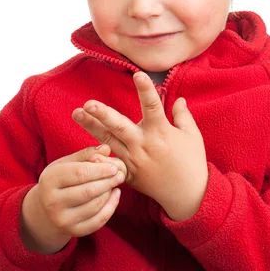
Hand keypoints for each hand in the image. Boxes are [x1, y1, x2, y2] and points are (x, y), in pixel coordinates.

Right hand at [21, 145, 126, 252]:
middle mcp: (52, 202)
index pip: (80, 173)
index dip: (100, 169)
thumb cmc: (60, 180)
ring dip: (109, 193)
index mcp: (50, 180)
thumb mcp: (66, 164)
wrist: (46, 209)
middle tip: (120, 174)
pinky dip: (111, 207)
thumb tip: (106, 149)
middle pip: (88, 191)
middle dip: (108, 181)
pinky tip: (115, 195)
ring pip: (95, 206)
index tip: (114, 166)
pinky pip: (98, 221)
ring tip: (115, 183)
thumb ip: (86, 154)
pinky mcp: (74, 232)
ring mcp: (62, 219)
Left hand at [72, 71, 207, 220]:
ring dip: (91, 127)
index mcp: (161, 132)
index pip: (152, 106)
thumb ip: (183, 116)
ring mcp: (133, 159)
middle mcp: (144, 144)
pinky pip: (109, 163)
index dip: (146, 90)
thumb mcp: (192, 136)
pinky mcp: (127, 172)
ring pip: (108, 141)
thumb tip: (178, 98)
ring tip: (76, 113)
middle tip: (88, 103)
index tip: (138, 74)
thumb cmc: (192, 162)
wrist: (188, 196)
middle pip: (121, 127)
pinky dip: (97, 158)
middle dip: (103, 114)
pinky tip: (82, 151)